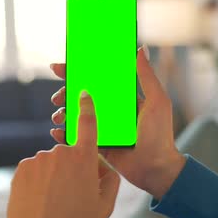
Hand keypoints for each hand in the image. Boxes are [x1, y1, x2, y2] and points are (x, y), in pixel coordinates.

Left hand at [0, 92, 119, 217]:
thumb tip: (105, 165)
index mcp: (84, 159)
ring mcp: (38, 160)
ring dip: (55, 174)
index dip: (87, 105)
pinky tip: (40, 199)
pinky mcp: (22, 168)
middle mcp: (60, 153)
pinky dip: (39, 180)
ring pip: (52, 161)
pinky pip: (36, 168)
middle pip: (71, 151)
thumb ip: (111, 180)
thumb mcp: (105, 207)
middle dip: (74, 166)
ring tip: (54, 200)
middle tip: (73, 193)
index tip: (83, 91)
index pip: (88, 123)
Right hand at [49, 46, 185, 199]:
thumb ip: (146, 76)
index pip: (97, 79)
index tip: (60, 68)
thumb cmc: (161, 134)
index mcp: (121, 97)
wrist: (157, 169)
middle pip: (81, 96)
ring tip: (59, 116)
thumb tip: (140, 48)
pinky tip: (57, 132)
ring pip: (76, 115)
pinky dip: (64, 134)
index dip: (77, 71)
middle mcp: (110, 110)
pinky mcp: (97, 144)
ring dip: (63, 113)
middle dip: (65, 93)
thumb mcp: (156, 101)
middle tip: (58, 97)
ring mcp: (102, 127)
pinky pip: (76, 136)